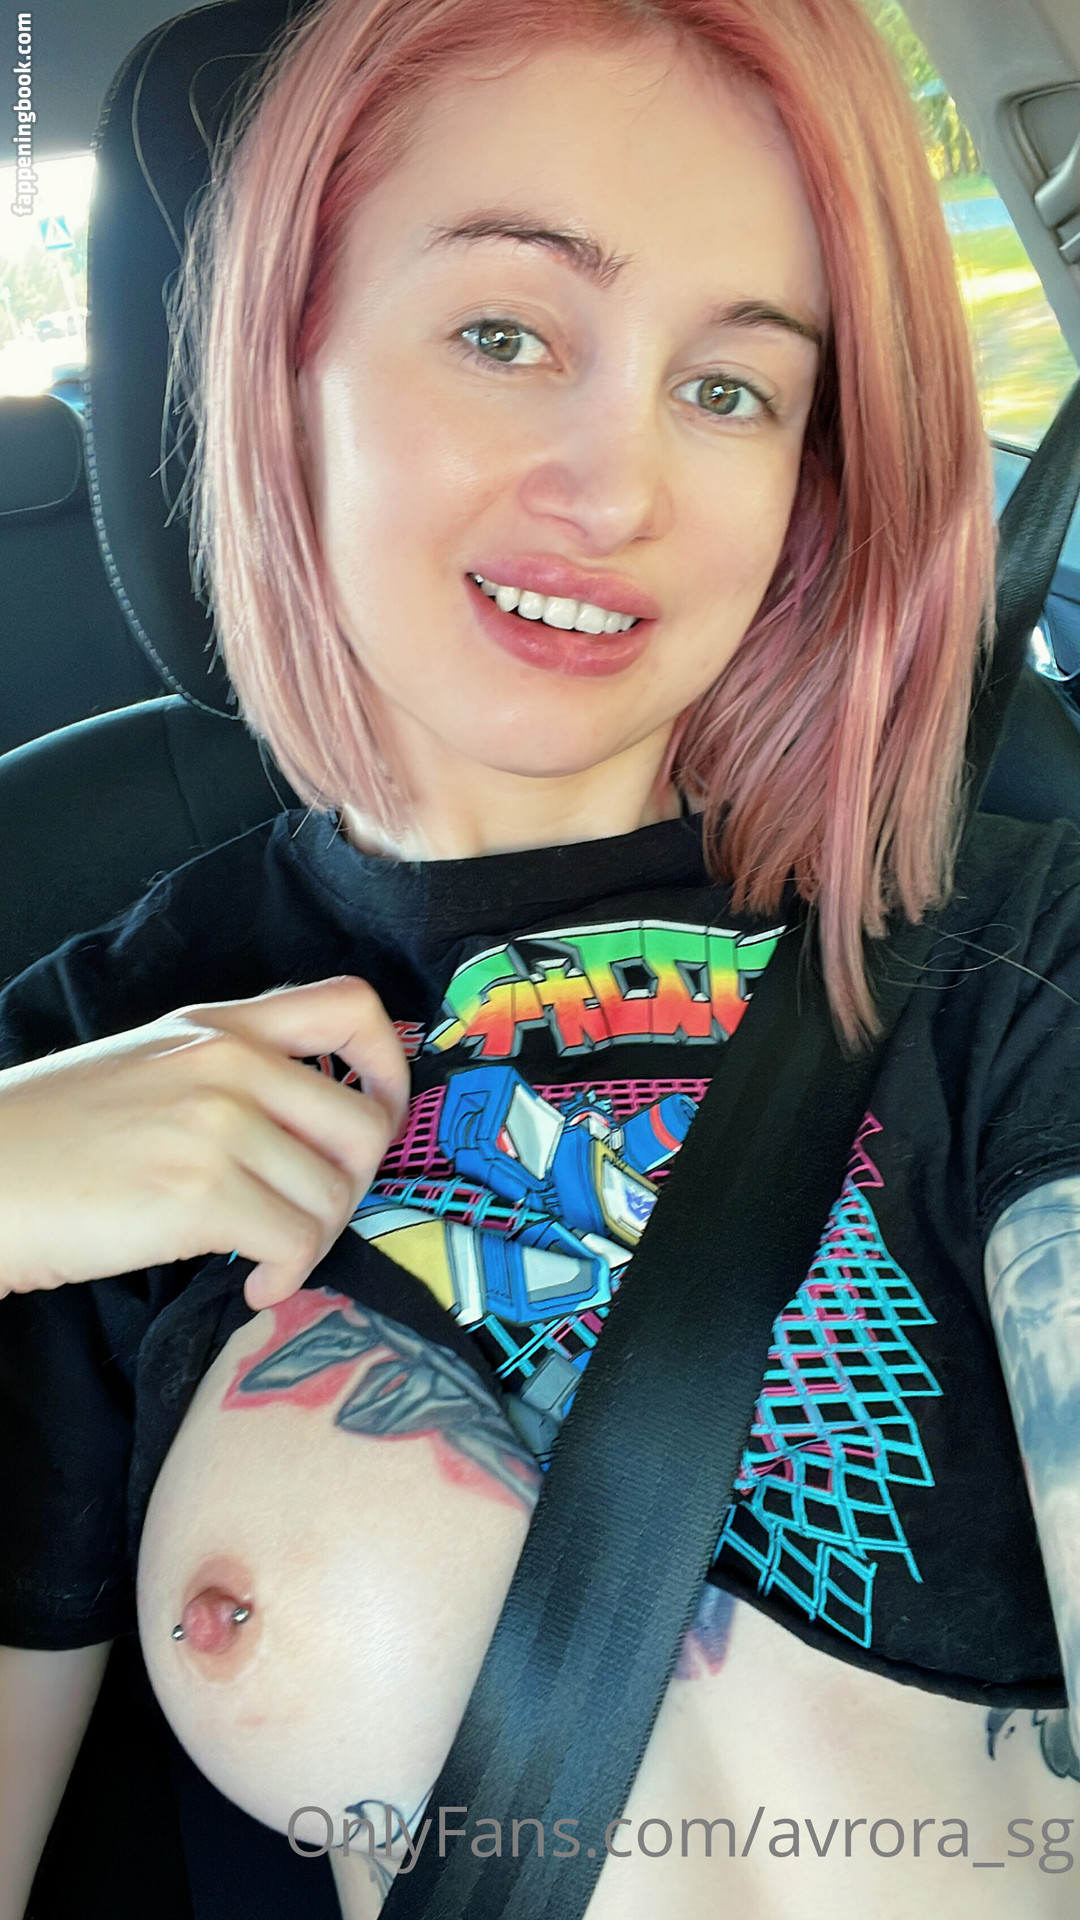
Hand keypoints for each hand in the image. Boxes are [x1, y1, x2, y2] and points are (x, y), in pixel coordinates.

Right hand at [0, 976, 409, 1310]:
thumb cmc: (50, 1139)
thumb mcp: (146, 1067)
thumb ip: (225, 1072)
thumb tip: (308, 1125)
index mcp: (218, 1026)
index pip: (350, 1006)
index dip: (391, 1067)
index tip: (379, 1116)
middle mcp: (228, 1062)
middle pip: (365, 1123)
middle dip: (356, 1188)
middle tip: (313, 1219)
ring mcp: (217, 1124)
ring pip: (333, 1195)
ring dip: (312, 1245)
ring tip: (266, 1261)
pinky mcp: (200, 1193)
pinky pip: (296, 1244)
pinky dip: (285, 1279)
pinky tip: (250, 1285)